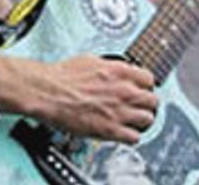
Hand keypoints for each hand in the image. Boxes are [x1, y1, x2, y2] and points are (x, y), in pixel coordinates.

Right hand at [25, 55, 157, 144]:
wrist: (46, 91)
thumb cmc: (60, 76)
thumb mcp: (89, 60)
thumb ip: (109, 67)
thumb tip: (114, 70)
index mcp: (119, 71)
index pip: (149, 79)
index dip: (143, 85)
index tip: (139, 89)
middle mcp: (123, 91)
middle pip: (152, 100)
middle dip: (145, 103)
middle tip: (136, 106)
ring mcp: (119, 111)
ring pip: (147, 119)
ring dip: (139, 120)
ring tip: (130, 120)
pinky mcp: (110, 129)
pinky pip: (135, 138)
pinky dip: (129, 136)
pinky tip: (121, 132)